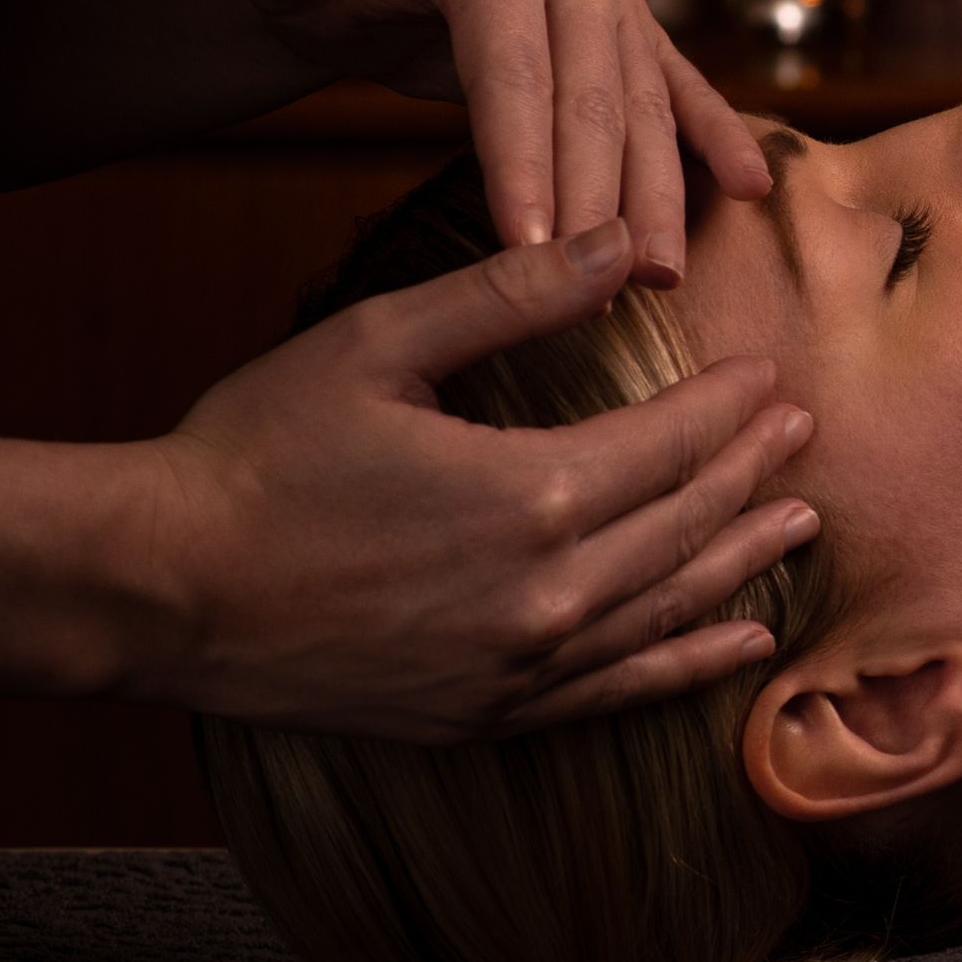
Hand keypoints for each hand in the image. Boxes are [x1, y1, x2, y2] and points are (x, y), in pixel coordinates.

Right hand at [126, 220, 818, 738]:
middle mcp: (549, 595)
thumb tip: (621, 245)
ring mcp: (522, 668)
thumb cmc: (258, 452)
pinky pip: (618, 692)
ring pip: (669, 609)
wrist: (160, 589)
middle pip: (686, 523)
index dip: (729, 408)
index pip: (672, 443)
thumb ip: (512, 295)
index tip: (766, 378)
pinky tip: (739, 643)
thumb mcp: (381, 343)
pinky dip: (688, 664)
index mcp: (534, 495)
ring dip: (743, 563)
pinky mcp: (488, 716)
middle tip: (801, 435)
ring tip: (801, 524)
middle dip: (752, 475)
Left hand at [218, 0, 773, 283]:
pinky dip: (719, 138)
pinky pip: (682, 93)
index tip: (524, 248)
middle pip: (590, 99)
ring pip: (643, 110)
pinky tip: (753, 189)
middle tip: (598, 290)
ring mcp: (611, 2)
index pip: (512, 70)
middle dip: (598, 198)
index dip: (521, 161)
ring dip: (660, 195)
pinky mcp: (633, 37)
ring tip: (660, 278)